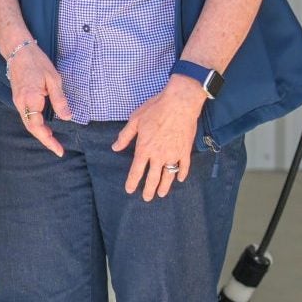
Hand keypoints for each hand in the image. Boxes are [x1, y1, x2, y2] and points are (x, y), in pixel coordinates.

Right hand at [7, 42, 71, 157]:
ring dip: (39, 132)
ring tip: (52, 139)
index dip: (48, 140)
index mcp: (31, 99)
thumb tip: (67, 117)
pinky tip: (43, 125)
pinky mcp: (18, 97)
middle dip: (44, 140)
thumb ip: (59, 100)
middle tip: (58, 148)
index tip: (59, 150)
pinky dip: (35, 124)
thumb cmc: (36, 61)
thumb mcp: (53, 79)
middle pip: (31, 128)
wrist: (18, 50)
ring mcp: (18, 100)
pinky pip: (26, 115)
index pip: (38, 127)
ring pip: (28, 122)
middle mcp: (21, 103)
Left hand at [112, 77, 205, 200]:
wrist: (180, 102)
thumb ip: (125, 136)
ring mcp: (174, 154)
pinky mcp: (186, 150)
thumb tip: (115, 147)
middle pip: (153, 177)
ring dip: (165, 186)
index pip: (136, 170)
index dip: (133, 182)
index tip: (130, 190)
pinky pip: (184, 166)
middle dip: (149, 190)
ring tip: (162, 194)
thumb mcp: (135, 120)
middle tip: (147, 198)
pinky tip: (180, 179)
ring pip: (169, 175)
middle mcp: (159, 155)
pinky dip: (182, 174)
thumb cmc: (155, 108)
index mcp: (144, 148)